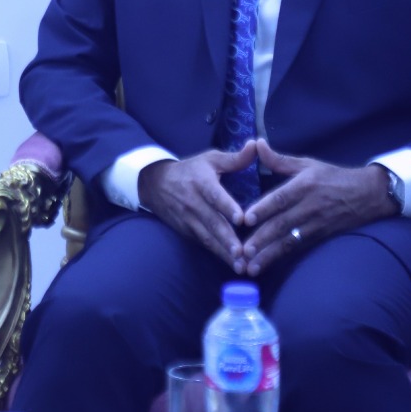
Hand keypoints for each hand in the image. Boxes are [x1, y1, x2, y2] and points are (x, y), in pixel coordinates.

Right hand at [139, 143, 256, 269]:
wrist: (155, 183)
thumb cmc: (190, 170)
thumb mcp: (210, 159)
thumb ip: (235, 158)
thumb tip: (256, 145)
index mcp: (201, 182)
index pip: (215, 195)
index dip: (227, 207)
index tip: (241, 219)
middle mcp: (194, 202)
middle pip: (212, 222)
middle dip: (228, 240)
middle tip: (243, 254)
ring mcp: (188, 219)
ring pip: (208, 237)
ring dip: (223, 252)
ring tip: (240, 266)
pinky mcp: (187, 230)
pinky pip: (203, 243)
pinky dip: (217, 253)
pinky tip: (231, 264)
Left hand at [238, 140, 397, 275]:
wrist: (370, 193)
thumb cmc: (334, 176)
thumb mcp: (307, 164)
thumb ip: (279, 159)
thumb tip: (257, 143)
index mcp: (304, 185)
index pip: (280, 198)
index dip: (263, 209)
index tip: (245, 219)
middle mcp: (310, 206)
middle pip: (282, 224)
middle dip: (261, 239)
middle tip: (243, 251)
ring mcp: (316, 224)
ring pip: (289, 241)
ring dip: (269, 255)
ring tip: (251, 267)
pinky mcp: (321, 236)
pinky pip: (299, 247)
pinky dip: (283, 257)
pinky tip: (269, 265)